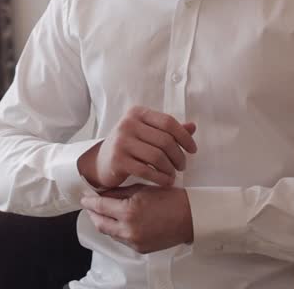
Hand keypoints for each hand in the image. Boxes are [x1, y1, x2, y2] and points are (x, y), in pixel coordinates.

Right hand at [78, 106, 196, 188]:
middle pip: (165, 140)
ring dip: (170, 169)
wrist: (100, 162)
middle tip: (182, 166)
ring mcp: (122, 142)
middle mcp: (128, 124)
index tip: (193, 149)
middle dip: (179, 156)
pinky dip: (161, 178)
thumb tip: (193, 126)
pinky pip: (147, 171)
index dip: (184, 137)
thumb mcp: (146, 133)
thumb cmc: (128, 146)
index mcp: (137, 113)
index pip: (168, 122)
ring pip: (158, 157)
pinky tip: (165, 181)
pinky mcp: (118, 160)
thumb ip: (168, 130)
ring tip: (173, 174)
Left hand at [81, 185, 193, 253]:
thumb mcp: (142, 190)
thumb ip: (120, 193)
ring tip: (101, 212)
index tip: (84, 197)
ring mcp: (134, 241)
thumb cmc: (170, 199)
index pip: (101, 206)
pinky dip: (116, 230)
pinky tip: (117, 221)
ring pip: (110, 232)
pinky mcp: (140, 248)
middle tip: (89, 205)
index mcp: (129, 212)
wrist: (191, 217)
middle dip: (92, 213)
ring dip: (103, 222)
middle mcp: (129, 230)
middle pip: (100, 223)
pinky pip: (121, 239)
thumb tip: (103, 193)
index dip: (90, 201)